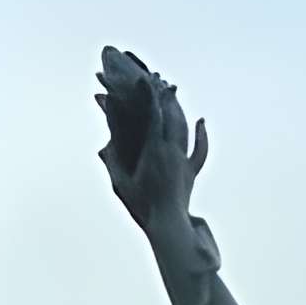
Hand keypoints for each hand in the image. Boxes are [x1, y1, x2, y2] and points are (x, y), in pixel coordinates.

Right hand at [96, 46, 212, 240]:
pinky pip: (199, 150)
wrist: (169, 225)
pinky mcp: (191, 172)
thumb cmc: (143, 207)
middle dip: (163, 96)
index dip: (149, 95)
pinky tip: (201, 121)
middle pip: (171, 116)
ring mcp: (183, 161)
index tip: (144, 79)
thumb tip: (104, 147)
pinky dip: (201, 135)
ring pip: (184, 127)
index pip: (153, 115)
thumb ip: (113, 162)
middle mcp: (172, 152)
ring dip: (178, 109)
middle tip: (157, 81)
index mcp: (154, 150)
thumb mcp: (122, 183)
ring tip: (172, 93)